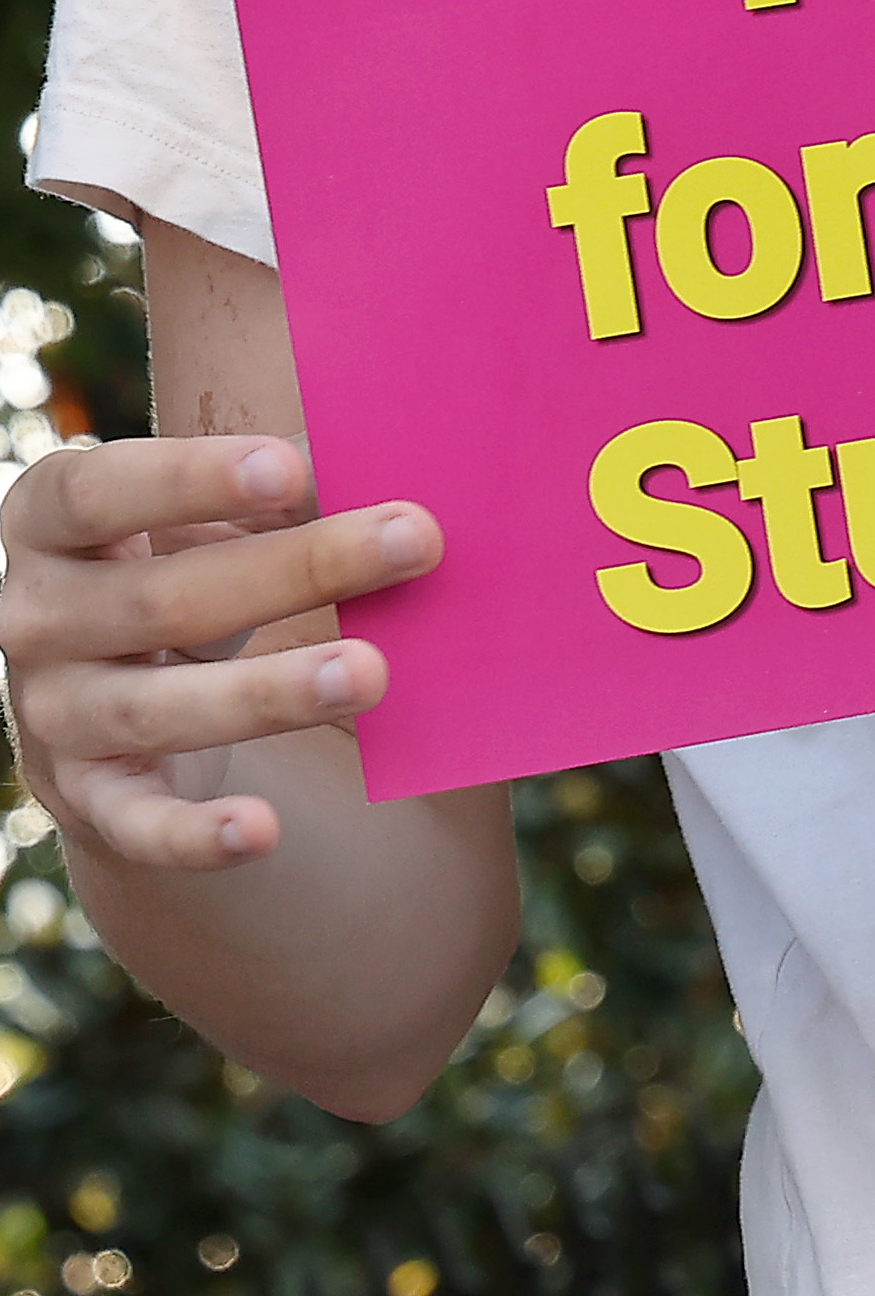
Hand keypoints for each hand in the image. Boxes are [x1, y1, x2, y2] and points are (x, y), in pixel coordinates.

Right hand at [0, 435, 437, 871]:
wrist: (126, 694)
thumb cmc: (196, 565)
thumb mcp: (222, 519)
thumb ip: (290, 487)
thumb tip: (400, 462)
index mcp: (52, 521)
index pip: (99, 491)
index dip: (189, 479)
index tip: (291, 466)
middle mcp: (36, 618)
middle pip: (164, 598)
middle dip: (297, 569)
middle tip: (417, 538)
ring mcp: (57, 712)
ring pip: (160, 708)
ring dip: (268, 693)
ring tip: (372, 672)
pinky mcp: (90, 797)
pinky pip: (137, 822)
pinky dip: (193, 833)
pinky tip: (259, 831)